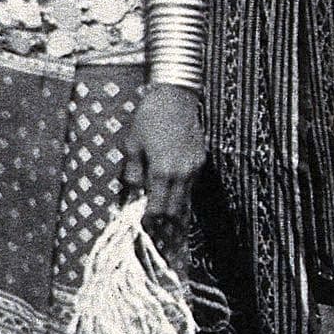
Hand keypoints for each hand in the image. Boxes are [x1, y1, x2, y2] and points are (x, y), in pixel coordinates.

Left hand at [129, 81, 206, 228]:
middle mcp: (183, 174)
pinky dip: (182, 198)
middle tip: (156, 234)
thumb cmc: (148, 119)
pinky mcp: (201, 162)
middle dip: (165, 224)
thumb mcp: (132, 145)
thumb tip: (133, 193)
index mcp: (163, 171)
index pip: (158, 207)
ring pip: (186, 200)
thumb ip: (133, 172)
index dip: (151, 220)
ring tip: (167, 227)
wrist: (176, 99)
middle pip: (176, 209)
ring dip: (176, 214)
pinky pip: (191, 187)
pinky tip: (175, 203)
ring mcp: (195, 168)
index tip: (143, 228)